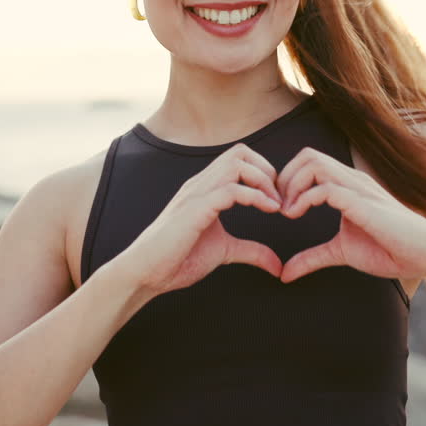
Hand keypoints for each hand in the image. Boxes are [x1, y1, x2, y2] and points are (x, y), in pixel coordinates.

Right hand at [120, 142, 285, 296]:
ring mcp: (196, 193)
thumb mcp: (224, 252)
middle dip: (267, 170)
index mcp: (206, 188)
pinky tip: (268, 210)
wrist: (146, 273)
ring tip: (275, 203)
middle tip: (279, 197)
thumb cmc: (178, 259)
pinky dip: (255, 196)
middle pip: (240, 152)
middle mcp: (201, 184)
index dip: (264, 171)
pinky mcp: (195, 209)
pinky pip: (231, 189)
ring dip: (263, 180)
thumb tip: (277, 265)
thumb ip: (251, 252)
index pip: (238, 158)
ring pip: (236, 163)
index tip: (278, 198)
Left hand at [275, 146, 425, 283]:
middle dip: (284, 177)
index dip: (286, 180)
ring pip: (313, 163)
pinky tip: (297, 215)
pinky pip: (325, 188)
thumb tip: (284, 273)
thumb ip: (312, 258)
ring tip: (287, 212)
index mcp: (347, 185)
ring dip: (291, 185)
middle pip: (307, 155)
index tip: (279, 208)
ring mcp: (358, 188)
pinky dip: (303, 199)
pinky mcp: (363, 203)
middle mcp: (351, 179)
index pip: (308, 162)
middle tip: (278, 206)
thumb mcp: (341, 252)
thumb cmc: (391, 250)